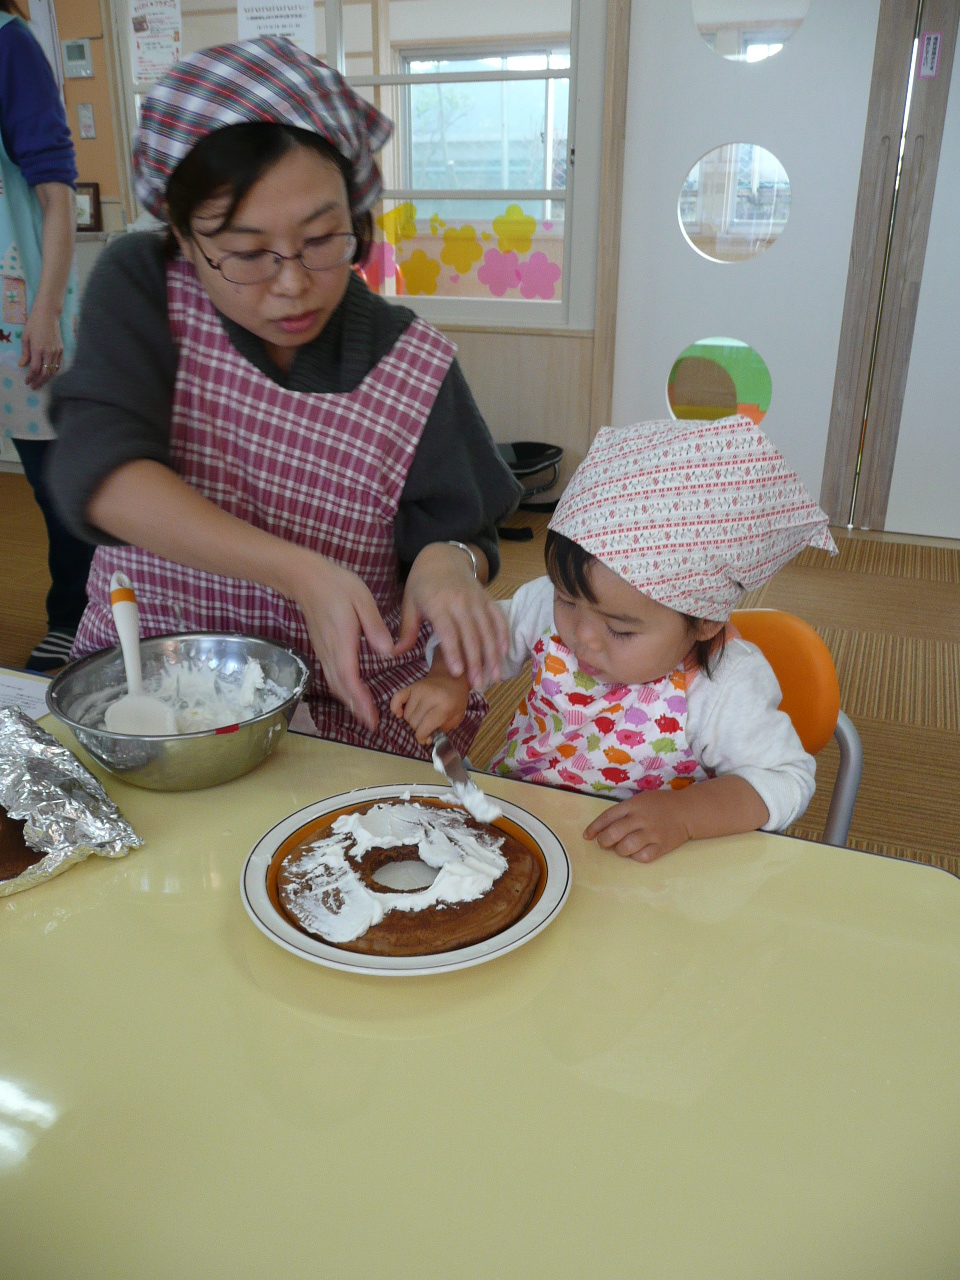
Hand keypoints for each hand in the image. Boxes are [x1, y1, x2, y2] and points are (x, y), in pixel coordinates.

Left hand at [19, 302, 63, 388]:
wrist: (48, 315)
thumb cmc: (34, 324)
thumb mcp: (25, 337)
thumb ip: (25, 353)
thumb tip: (22, 365)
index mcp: (38, 349)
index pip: (35, 369)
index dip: (31, 378)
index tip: (27, 382)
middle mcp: (49, 353)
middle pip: (45, 373)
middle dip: (39, 382)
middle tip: (34, 386)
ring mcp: (57, 352)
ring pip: (53, 371)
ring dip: (46, 379)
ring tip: (40, 382)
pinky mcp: (62, 350)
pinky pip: (58, 365)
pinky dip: (53, 372)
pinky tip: (48, 374)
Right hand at [290, 553, 395, 732]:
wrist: (306, 578)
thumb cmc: (337, 585)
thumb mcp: (363, 599)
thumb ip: (375, 627)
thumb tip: (387, 653)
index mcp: (342, 642)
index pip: (350, 678)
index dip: (361, 701)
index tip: (372, 718)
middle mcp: (330, 651)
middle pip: (341, 687)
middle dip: (357, 708)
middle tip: (372, 725)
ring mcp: (324, 651)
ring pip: (335, 683)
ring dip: (349, 701)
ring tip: (364, 715)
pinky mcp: (322, 648)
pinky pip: (332, 675)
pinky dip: (343, 689)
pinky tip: (352, 693)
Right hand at [390, 671, 470, 743]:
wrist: (452, 678)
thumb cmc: (456, 699)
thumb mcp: (457, 717)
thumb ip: (443, 730)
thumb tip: (426, 739)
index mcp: (444, 705)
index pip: (426, 726)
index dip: (422, 737)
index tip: (426, 739)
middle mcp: (430, 696)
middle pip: (414, 722)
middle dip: (419, 729)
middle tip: (427, 726)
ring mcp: (419, 689)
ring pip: (406, 715)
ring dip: (412, 720)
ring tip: (422, 717)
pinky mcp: (411, 686)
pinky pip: (396, 699)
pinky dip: (395, 708)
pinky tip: (400, 713)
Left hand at [396, 542, 507, 688]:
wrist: (443, 556)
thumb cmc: (422, 583)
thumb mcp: (409, 603)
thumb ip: (406, 630)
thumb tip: (394, 654)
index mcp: (438, 604)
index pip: (448, 632)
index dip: (454, 653)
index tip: (458, 674)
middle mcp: (460, 602)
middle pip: (471, 636)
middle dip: (476, 663)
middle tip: (478, 686)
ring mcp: (477, 600)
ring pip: (488, 631)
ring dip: (492, 656)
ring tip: (494, 678)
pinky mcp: (487, 599)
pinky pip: (498, 618)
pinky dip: (503, 635)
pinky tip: (503, 653)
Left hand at [583, 789, 691, 861]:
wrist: (687, 811)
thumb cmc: (660, 805)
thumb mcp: (640, 800)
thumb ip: (623, 811)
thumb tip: (602, 828)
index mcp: (633, 805)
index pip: (607, 817)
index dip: (594, 828)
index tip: (587, 836)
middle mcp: (641, 819)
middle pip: (613, 833)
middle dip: (603, 841)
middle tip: (604, 843)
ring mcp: (652, 833)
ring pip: (625, 847)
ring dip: (619, 850)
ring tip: (621, 848)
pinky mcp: (662, 846)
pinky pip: (643, 857)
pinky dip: (636, 857)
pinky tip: (636, 852)